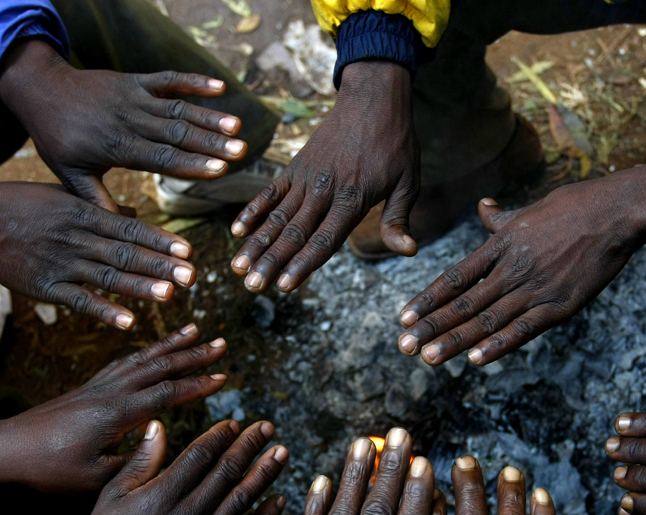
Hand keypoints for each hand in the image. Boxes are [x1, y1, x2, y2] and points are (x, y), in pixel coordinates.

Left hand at [0, 39, 246, 210]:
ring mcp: (133, 98)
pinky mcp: (134, 81)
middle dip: (210, 142)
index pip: (160, 158)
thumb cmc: (55, 138)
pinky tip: (219, 88)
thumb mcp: (69, 174)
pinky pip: (167, 79)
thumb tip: (121, 229)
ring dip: (209, 116)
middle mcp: (129, 120)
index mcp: (115, 147)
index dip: (191, 164)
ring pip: (177, 108)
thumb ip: (96, 199)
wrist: (39, 90)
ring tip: (237, 126)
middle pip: (176, 133)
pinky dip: (193, 81)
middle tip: (240, 150)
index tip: (220, 171)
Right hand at [0, 183, 196, 328]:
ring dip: (139, 287)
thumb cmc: (21, 206)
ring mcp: (61, 263)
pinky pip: (79, 301)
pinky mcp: (45, 286)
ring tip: (169, 295)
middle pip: (124, 253)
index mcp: (83, 213)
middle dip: (160, 265)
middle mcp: (76, 237)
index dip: (159, 240)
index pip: (129, 228)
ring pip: (106, 277)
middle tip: (192, 275)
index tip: (187, 249)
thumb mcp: (61, 195)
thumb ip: (100, 208)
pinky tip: (127, 321)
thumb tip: (136, 215)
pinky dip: (102, 311)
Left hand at [0, 327, 228, 514]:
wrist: (2, 452)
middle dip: (192, 355)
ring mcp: (95, 388)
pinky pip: (121, 363)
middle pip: (158, 367)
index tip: (223, 377)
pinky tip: (150, 351)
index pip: (166, 394)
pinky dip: (142, 352)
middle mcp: (108, 393)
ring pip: (140, 360)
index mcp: (115, 414)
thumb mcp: (93, 479)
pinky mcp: (84, 389)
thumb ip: (131, 462)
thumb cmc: (47, 471)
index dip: (197, 385)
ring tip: (193, 331)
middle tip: (221, 343)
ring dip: (169, 346)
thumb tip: (162, 442)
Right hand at [65, 418, 287, 514]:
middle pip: (227, 472)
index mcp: (162, 496)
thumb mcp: (111, 495)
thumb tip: (159, 426)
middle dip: (250, 446)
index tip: (234, 423)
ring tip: (282, 452)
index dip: (220, 436)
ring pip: (242, 500)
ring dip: (265, 474)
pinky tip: (281, 500)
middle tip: (268, 427)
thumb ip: (140, 461)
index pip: (200, 456)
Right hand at [230, 61, 418, 292]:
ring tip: (238, 268)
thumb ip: (399, 219)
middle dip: (271, 262)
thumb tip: (409, 252)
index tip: (283, 286)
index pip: (324, 240)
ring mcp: (307, 177)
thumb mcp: (408, 181)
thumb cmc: (396, 142)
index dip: (302, 264)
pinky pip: (271, 191)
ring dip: (257, 243)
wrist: (374, 97)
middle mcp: (324, 190)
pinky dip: (253, 210)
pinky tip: (237, 231)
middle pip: (294, 233)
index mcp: (352, 198)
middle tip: (250, 287)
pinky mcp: (296, 166)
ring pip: (277, 217)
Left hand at [397, 160, 645, 365]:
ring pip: (486, 319)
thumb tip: (482, 206)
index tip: (404, 316)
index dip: (428, 299)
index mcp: (502, 245)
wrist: (618, 212)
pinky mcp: (560, 305)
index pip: (455, 277)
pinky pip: (523, 329)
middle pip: (463, 303)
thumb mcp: (531, 207)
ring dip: (455, 341)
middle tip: (403, 347)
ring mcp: (535, 288)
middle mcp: (512, 268)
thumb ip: (501, 216)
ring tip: (427, 357)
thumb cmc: (577, 205)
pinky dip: (498, 344)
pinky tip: (475, 359)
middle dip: (431, 326)